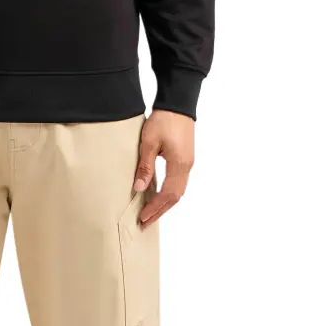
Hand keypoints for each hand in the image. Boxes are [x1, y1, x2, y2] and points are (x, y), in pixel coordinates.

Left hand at [133, 110, 194, 226]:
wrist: (178, 104)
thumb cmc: (164, 120)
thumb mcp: (149, 142)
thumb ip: (145, 166)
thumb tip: (139, 188)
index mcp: (179, 165)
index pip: (168, 194)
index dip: (155, 208)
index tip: (142, 217)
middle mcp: (187, 167)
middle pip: (175, 197)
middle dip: (160, 210)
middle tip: (145, 222)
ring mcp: (187, 163)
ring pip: (178, 190)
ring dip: (164, 203)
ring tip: (150, 212)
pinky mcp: (185, 158)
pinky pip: (178, 181)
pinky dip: (168, 192)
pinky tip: (158, 194)